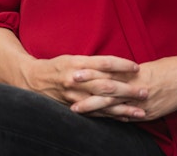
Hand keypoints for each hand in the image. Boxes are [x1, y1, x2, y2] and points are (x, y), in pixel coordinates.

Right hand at [21, 54, 147, 119]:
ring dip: (123, 108)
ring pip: (103, 104)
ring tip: (141, 111)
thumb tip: (117, 65)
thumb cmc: (56, 67)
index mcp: (76, 64)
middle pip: (106, 85)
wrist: (32, 80)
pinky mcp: (74, 108)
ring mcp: (75, 96)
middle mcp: (76, 80)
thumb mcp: (72, 58)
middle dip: (127, 90)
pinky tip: (125, 118)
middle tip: (144, 91)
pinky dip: (111, 117)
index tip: (136, 67)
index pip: (103, 63)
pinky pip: (96, 114)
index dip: (121, 65)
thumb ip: (92, 63)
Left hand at [70, 56, 176, 121]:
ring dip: (93, 106)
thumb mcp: (145, 67)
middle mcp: (132, 85)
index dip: (88, 74)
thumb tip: (112, 73)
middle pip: (103, 88)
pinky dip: (114, 118)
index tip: (72, 73)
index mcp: (130, 72)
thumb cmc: (168, 68)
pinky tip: (101, 120)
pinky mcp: (149, 111)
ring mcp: (139, 100)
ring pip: (112, 103)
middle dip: (84, 89)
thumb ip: (128, 72)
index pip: (104, 72)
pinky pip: (128, 116)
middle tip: (66, 89)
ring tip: (77, 109)